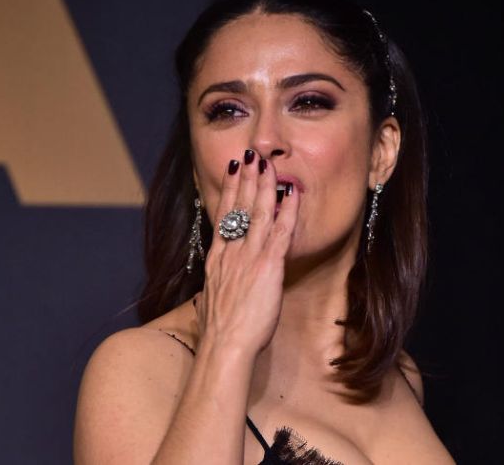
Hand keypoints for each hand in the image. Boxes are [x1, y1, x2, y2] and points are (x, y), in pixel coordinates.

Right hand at [194, 150, 299, 355]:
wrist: (224, 347)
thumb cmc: (219, 333)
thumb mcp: (211, 303)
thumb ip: (215, 288)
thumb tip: (212, 290)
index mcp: (217, 260)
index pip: (223, 216)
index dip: (229, 191)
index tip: (233, 171)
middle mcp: (230, 252)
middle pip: (238, 207)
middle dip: (245, 179)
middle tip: (249, 156)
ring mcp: (248, 257)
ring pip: (257, 212)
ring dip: (263, 185)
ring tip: (266, 163)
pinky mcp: (267, 267)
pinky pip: (280, 232)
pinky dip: (287, 210)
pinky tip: (292, 194)